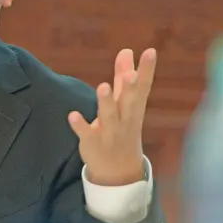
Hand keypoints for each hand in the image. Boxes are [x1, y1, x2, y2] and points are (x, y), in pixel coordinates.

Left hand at [68, 48, 156, 185]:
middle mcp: (125, 119)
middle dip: (130, 88)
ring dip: (106, 103)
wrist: (119, 172)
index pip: (143, 87)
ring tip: (103, 86)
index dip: (147, 70)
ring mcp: (110, 132)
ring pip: (109, 117)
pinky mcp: (92, 143)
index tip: (150, 51)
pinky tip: (72, 115)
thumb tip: (126, 51)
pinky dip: (80, 125)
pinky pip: (86, 134)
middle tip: (131, 74)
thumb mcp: (126, 105)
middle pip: (129, 102)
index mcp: (134, 108)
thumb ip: (123, 78)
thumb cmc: (123, 129)